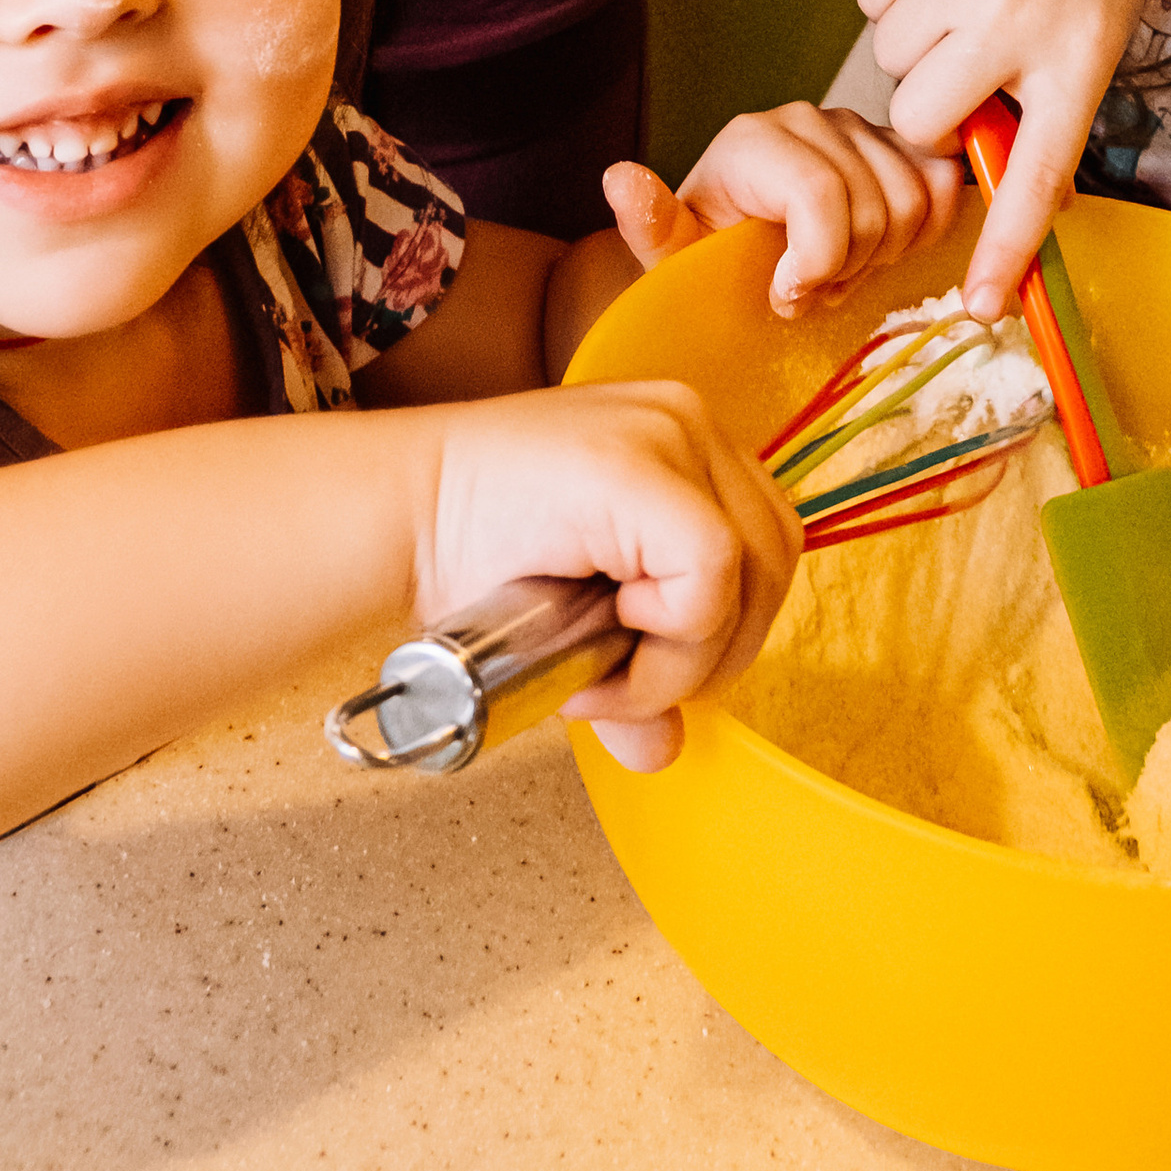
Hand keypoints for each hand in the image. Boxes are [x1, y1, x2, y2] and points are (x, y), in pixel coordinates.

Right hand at [420, 379, 799, 773]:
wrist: (397, 520)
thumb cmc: (474, 557)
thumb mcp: (577, 618)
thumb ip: (635, 673)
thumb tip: (664, 749)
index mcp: (683, 441)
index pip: (763, 548)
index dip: (719, 628)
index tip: (637, 662)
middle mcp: (689, 420)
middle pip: (774, 563)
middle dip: (712, 652)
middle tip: (622, 680)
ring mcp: (670, 433)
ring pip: (752, 572)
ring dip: (686, 654)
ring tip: (604, 669)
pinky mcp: (642, 467)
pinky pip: (712, 571)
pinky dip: (673, 631)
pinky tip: (608, 631)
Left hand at [605, 106, 962, 318]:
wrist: (734, 244)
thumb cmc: (707, 254)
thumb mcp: (671, 253)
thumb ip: (649, 221)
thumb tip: (620, 177)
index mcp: (753, 139)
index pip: (820, 197)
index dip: (817, 263)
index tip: (787, 296)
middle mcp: (808, 119)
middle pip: (873, 210)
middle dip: (845, 270)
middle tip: (808, 289)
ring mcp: (859, 126)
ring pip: (914, 202)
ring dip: (882, 257)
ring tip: (836, 270)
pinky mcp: (898, 142)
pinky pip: (942, 185)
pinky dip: (924, 230)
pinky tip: (879, 250)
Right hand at [856, 0, 1146, 318]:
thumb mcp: (1094, 33)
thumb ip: (1048, 107)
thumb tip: (1003, 191)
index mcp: (1077, 57)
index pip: (1036, 177)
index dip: (1005, 249)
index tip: (985, 307)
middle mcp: (1019, 19)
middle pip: (922, 120)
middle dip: (931, 103)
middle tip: (965, 62)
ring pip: (890, 60)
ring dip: (915, 41)